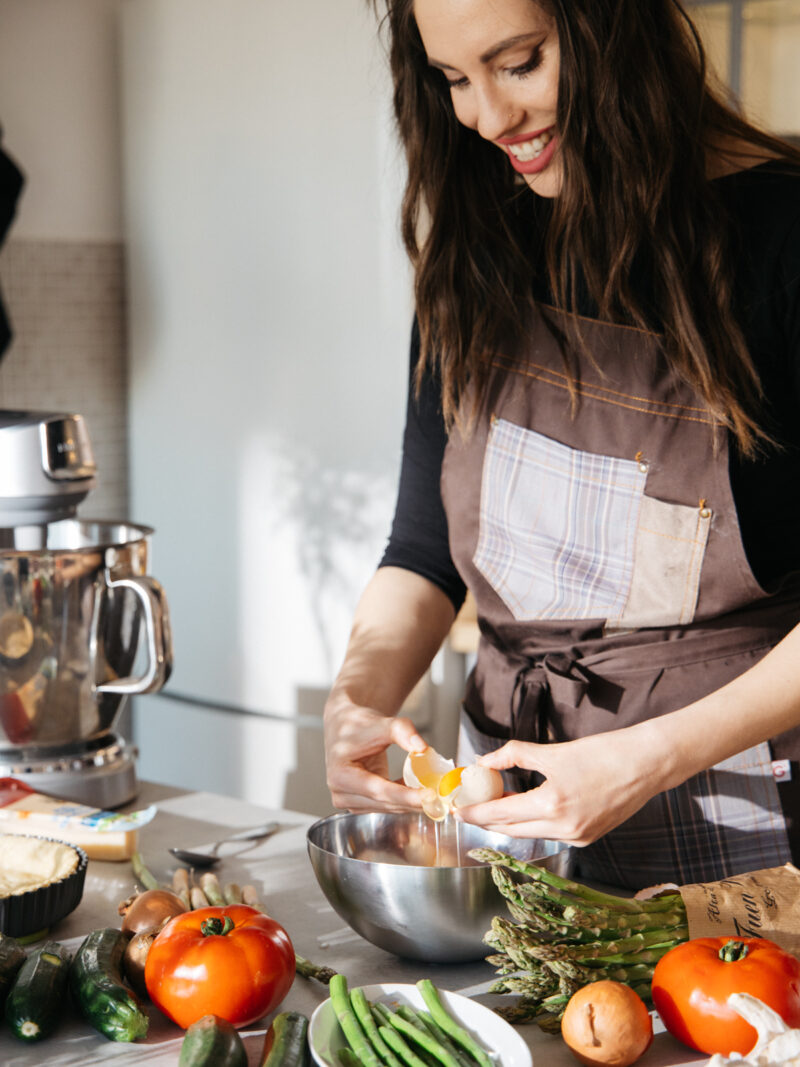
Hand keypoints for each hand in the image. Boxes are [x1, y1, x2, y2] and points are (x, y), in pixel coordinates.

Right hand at [324, 691, 425, 812]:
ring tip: (436, 795)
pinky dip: (405, 800)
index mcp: (340, 775)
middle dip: (414, 802)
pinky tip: (421, 792)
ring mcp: (349, 801)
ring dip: (411, 803)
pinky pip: (387, 805)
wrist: (346, 727)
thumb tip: (423, 747)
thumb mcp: (380, 723)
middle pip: (384, 802)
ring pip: (387, 807)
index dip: (405, 795)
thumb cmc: (358, 725)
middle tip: (441, 798)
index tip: (429, 796)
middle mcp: (341, 793)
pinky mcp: (360, 804)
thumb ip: (402, 731)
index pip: (378, 790)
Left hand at [455, 728, 663, 844]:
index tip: (457, 809)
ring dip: (510, 821)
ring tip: (493, 804)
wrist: (646, 764)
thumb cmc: (602, 753)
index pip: (501, 814)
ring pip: (531, 833)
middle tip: (469, 807)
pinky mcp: (588, 837)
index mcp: (552, 804)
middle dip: (487, 819)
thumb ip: (515, 756)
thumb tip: (485, 761)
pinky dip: (533, 822)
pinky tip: (525, 808)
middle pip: (512, 829)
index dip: (475, 812)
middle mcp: (564, 828)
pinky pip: (550, 833)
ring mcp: (578, 837)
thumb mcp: (553, 751)